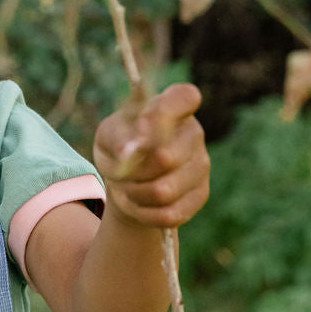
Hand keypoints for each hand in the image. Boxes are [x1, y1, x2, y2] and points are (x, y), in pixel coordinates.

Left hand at [93, 82, 208, 229]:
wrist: (128, 180)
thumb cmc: (120, 146)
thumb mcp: (109, 135)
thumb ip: (118, 136)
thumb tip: (129, 151)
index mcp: (175, 106)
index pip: (185, 97)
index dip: (162, 115)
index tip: (139, 126)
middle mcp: (194, 132)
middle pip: (165, 157)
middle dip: (133, 171)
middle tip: (120, 171)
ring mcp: (201, 164)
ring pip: (164, 190)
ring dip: (135, 194)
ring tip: (128, 188)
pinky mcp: (200, 194)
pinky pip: (169, 214)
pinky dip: (144, 214)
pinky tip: (139, 203)